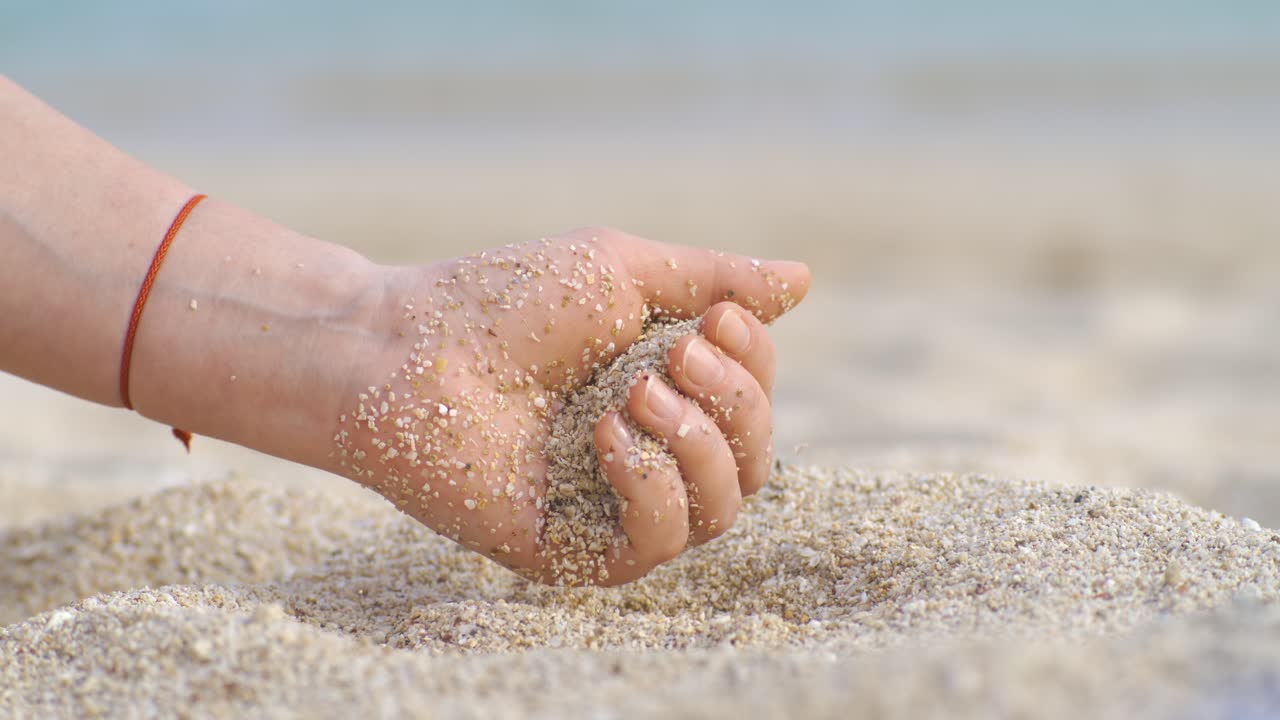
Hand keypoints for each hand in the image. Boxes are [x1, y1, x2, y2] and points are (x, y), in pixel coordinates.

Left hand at [334, 227, 809, 584]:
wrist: (405, 350)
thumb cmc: (506, 300)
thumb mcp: (623, 271)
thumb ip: (713, 277)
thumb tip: (804, 279)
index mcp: (666, 389)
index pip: (755, 404)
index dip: (756, 366)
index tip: (712, 318)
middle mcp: (650, 451)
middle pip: (753, 462)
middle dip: (733, 403)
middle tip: (671, 353)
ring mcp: (612, 504)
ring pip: (719, 511)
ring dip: (697, 445)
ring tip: (631, 392)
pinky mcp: (571, 547)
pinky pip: (655, 545)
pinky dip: (651, 486)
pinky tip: (606, 437)